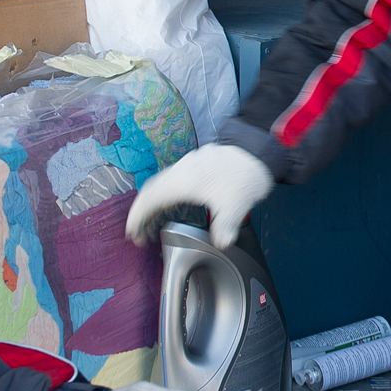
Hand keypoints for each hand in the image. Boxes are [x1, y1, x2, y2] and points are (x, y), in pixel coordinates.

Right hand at [126, 143, 273, 247]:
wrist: (258, 148)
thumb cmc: (245, 173)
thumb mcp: (236, 206)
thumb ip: (225, 227)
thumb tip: (221, 242)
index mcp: (183, 181)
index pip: (150, 199)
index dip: (137, 217)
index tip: (132, 232)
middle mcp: (181, 170)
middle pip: (151, 191)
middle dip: (142, 212)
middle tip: (139, 232)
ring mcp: (188, 165)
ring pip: (161, 184)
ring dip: (154, 203)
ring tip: (153, 222)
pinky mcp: (197, 164)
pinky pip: (172, 180)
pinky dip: (166, 195)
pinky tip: (174, 205)